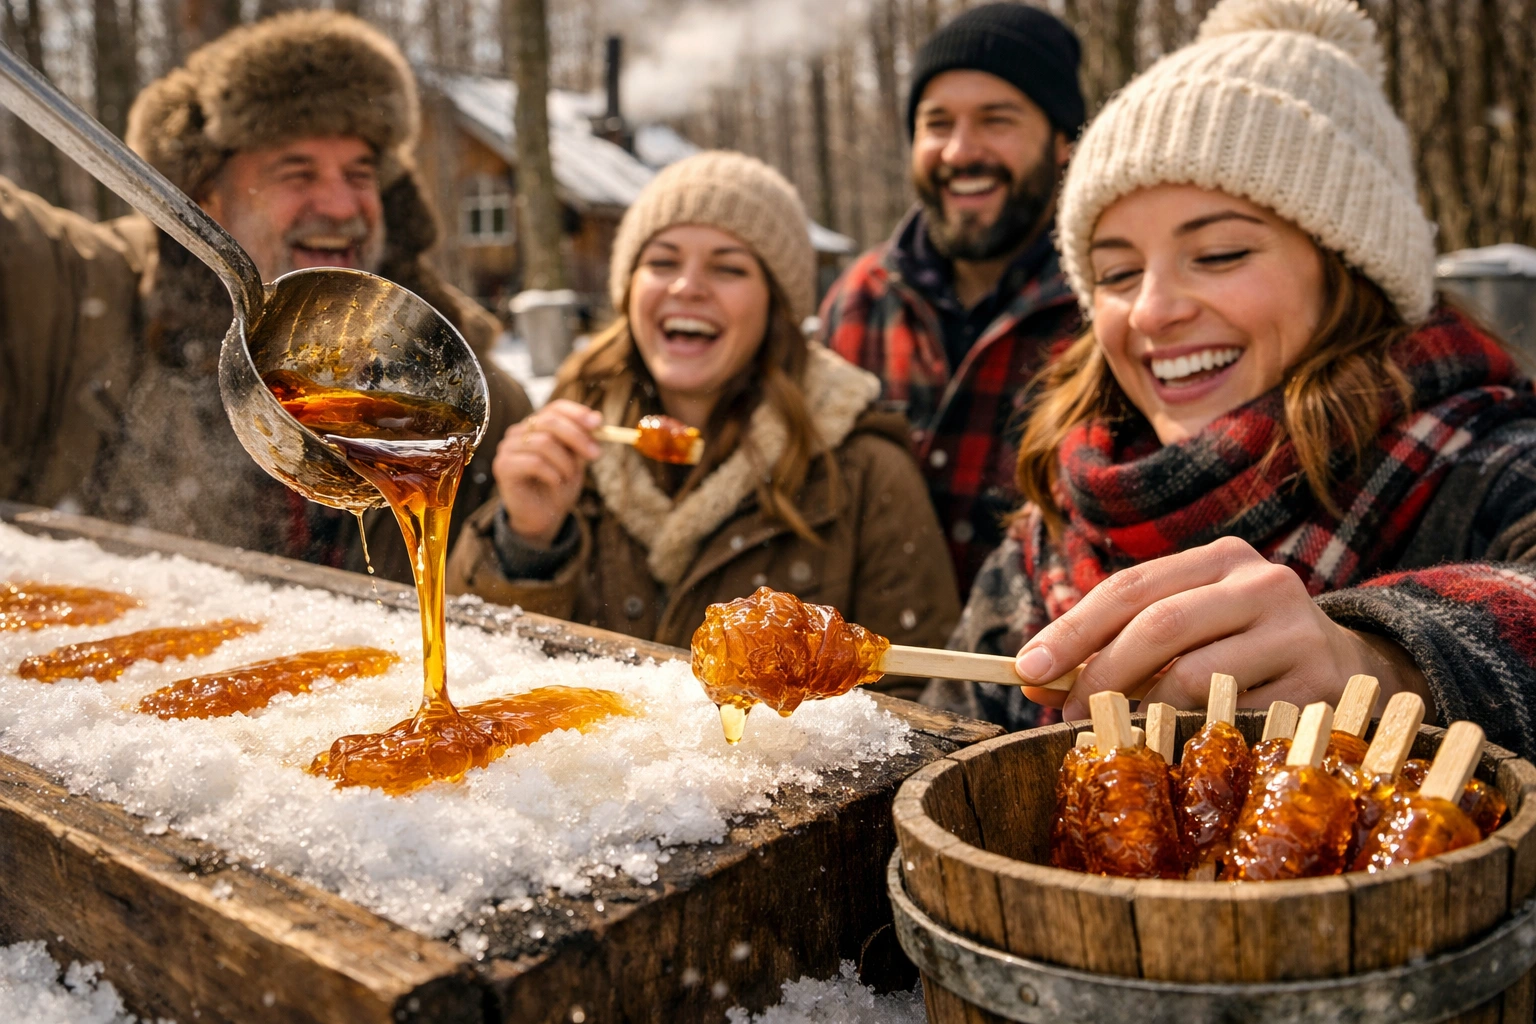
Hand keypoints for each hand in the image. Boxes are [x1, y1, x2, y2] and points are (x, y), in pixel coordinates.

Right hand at [491, 400, 602, 545]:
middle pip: (550, 421)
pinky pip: (534, 462)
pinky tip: (555, 482)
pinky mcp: (503, 466)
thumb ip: (583, 440)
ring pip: (544, 442)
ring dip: (565, 462)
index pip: (555, 407)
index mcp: (536, 425)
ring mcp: (507, 447)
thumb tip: (597, 419)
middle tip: (595, 455)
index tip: (598, 425)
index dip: (577, 413)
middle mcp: (518, 432)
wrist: (543, 516)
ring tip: (568, 477)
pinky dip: (552, 474)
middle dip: (577, 437)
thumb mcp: (576, 460)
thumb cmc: (558, 485)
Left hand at [1011, 536, 1434, 720]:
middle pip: (1160, 625)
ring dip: (1143, 712)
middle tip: (1065, 713)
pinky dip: (1194, 737)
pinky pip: (1236, 720)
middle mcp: (1261, 583)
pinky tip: (1177, 747)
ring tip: (1117, 731)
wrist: (1355, 670)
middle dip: (1100, 674)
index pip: (1130, 587)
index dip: (1073, 629)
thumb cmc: (1244, 648)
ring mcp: (1297, 632)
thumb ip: (1113, 644)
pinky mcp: (1320, 686)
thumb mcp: (1186, 628)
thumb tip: (1032, 677)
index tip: (1026, 667)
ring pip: (1196, 677)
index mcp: (1219, 558)